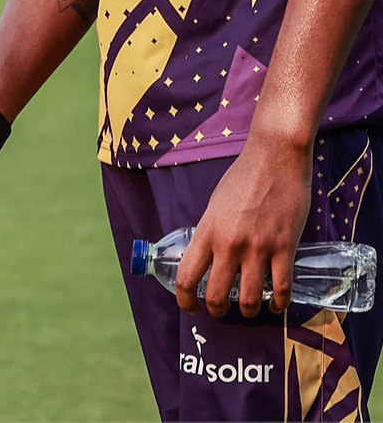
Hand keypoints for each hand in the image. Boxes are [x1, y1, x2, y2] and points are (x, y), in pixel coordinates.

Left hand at [175, 135, 312, 317]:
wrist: (275, 157)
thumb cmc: (243, 176)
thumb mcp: (215, 203)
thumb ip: (211, 230)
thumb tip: (209, 255)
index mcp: (207, 230)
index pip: (187, 276)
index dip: (185, 299)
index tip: (189, 307)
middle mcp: (229, 244)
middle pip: (217, 296)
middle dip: (216, 311)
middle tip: (219, 311)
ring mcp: (258, 248)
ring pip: (249, 300)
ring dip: (248, 311)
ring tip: (248, 309)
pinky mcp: (285, 248)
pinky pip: (281, 289)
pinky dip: (278, 303)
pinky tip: (276, 304)